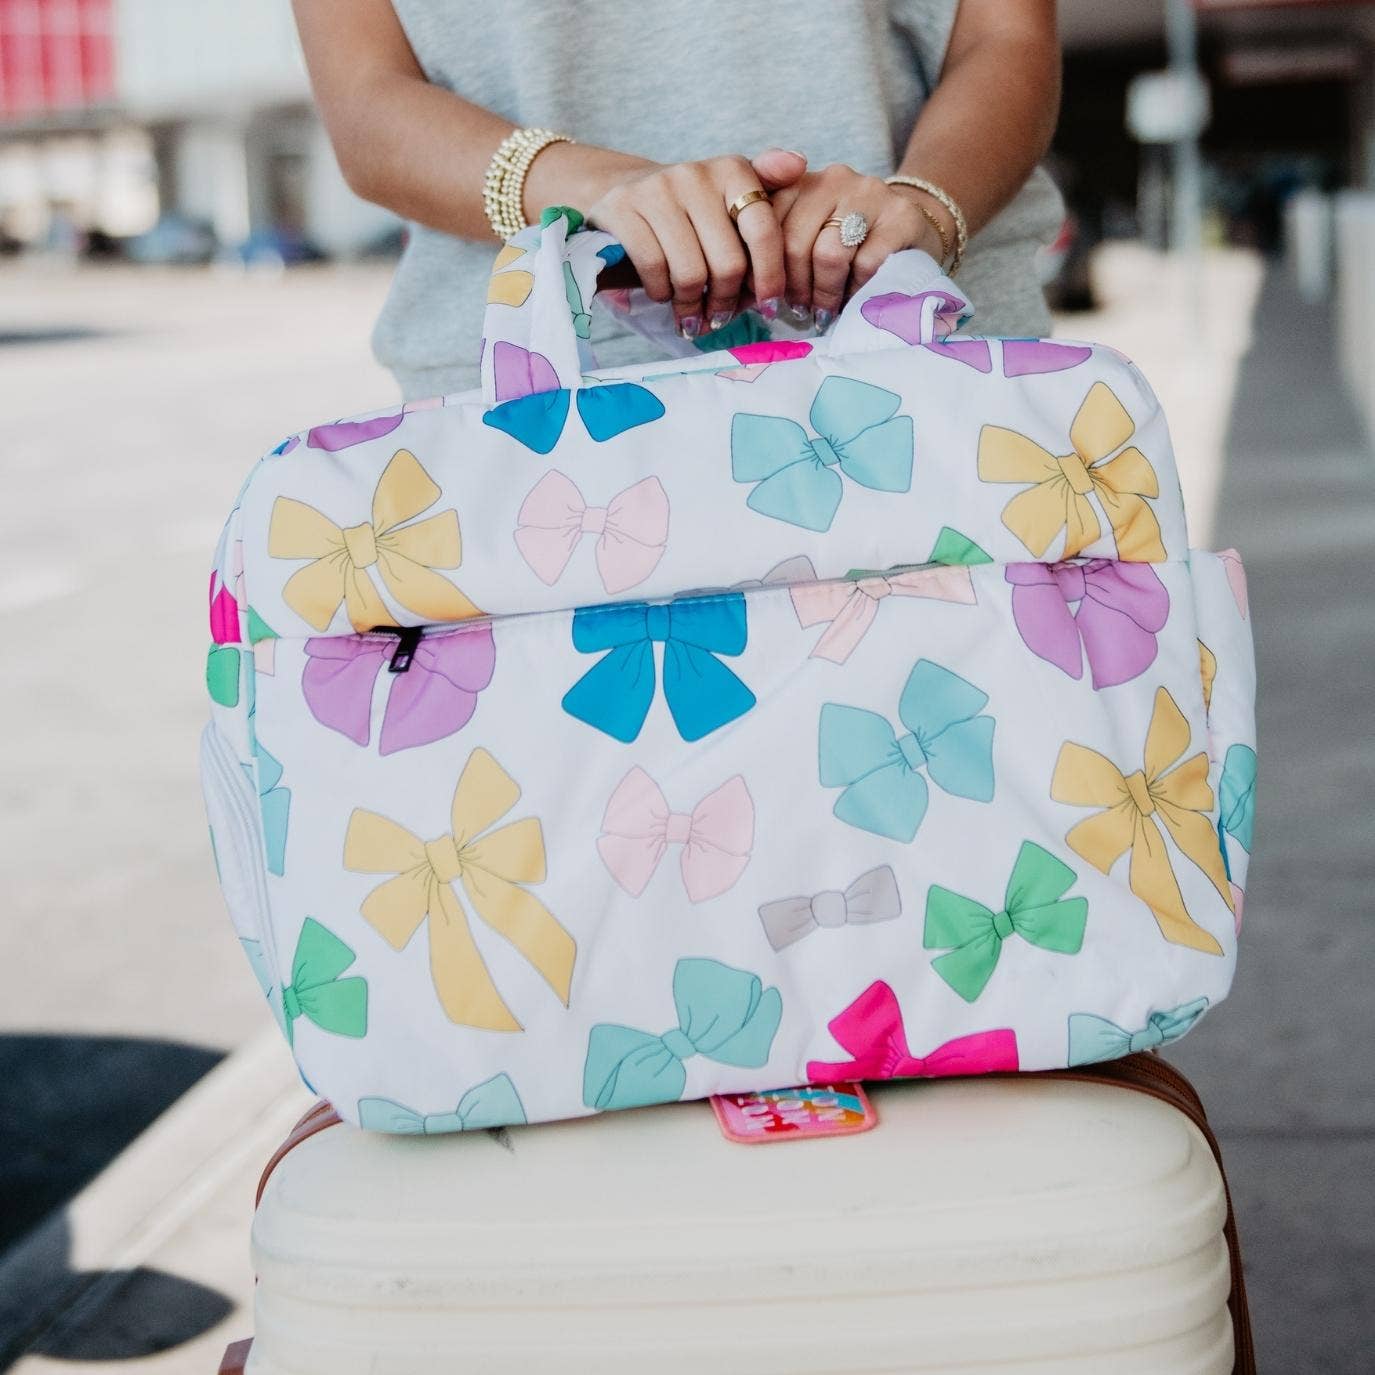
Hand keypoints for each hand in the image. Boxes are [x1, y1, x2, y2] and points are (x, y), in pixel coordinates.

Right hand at [583, 149, 806, 336]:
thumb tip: (800, 163)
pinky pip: (655, 271)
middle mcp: (696, 174)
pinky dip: (662, 293)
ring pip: (690, 274)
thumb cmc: (690, 212)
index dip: (770, 277)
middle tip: (720, 317)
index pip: (763, 232)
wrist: (623, 193)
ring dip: (692, 305)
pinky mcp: (623, 209)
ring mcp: (657, 190)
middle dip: (726, 301)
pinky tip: (664, 294)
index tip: (769, 306)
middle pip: (728, 264)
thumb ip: (769, 191)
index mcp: (732, 171)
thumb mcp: (731, 201)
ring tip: (692, 313)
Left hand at [762, 162, 947, 326]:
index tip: (771, 297)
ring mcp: (870, 194)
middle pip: (795, 242)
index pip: (766, 225)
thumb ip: (774, 249)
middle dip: (794, 286)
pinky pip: (866, 264)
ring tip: (825, 310)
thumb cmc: (846, 247)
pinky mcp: (901, 217)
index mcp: (800, 181)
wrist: (913, 233)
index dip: (765, 269)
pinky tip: (856, 299)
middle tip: (800, 312)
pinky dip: (856, 290)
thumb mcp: (805, 240)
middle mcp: (833, 179)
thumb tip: (743, 293)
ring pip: (829, 254)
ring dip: (824, 293)